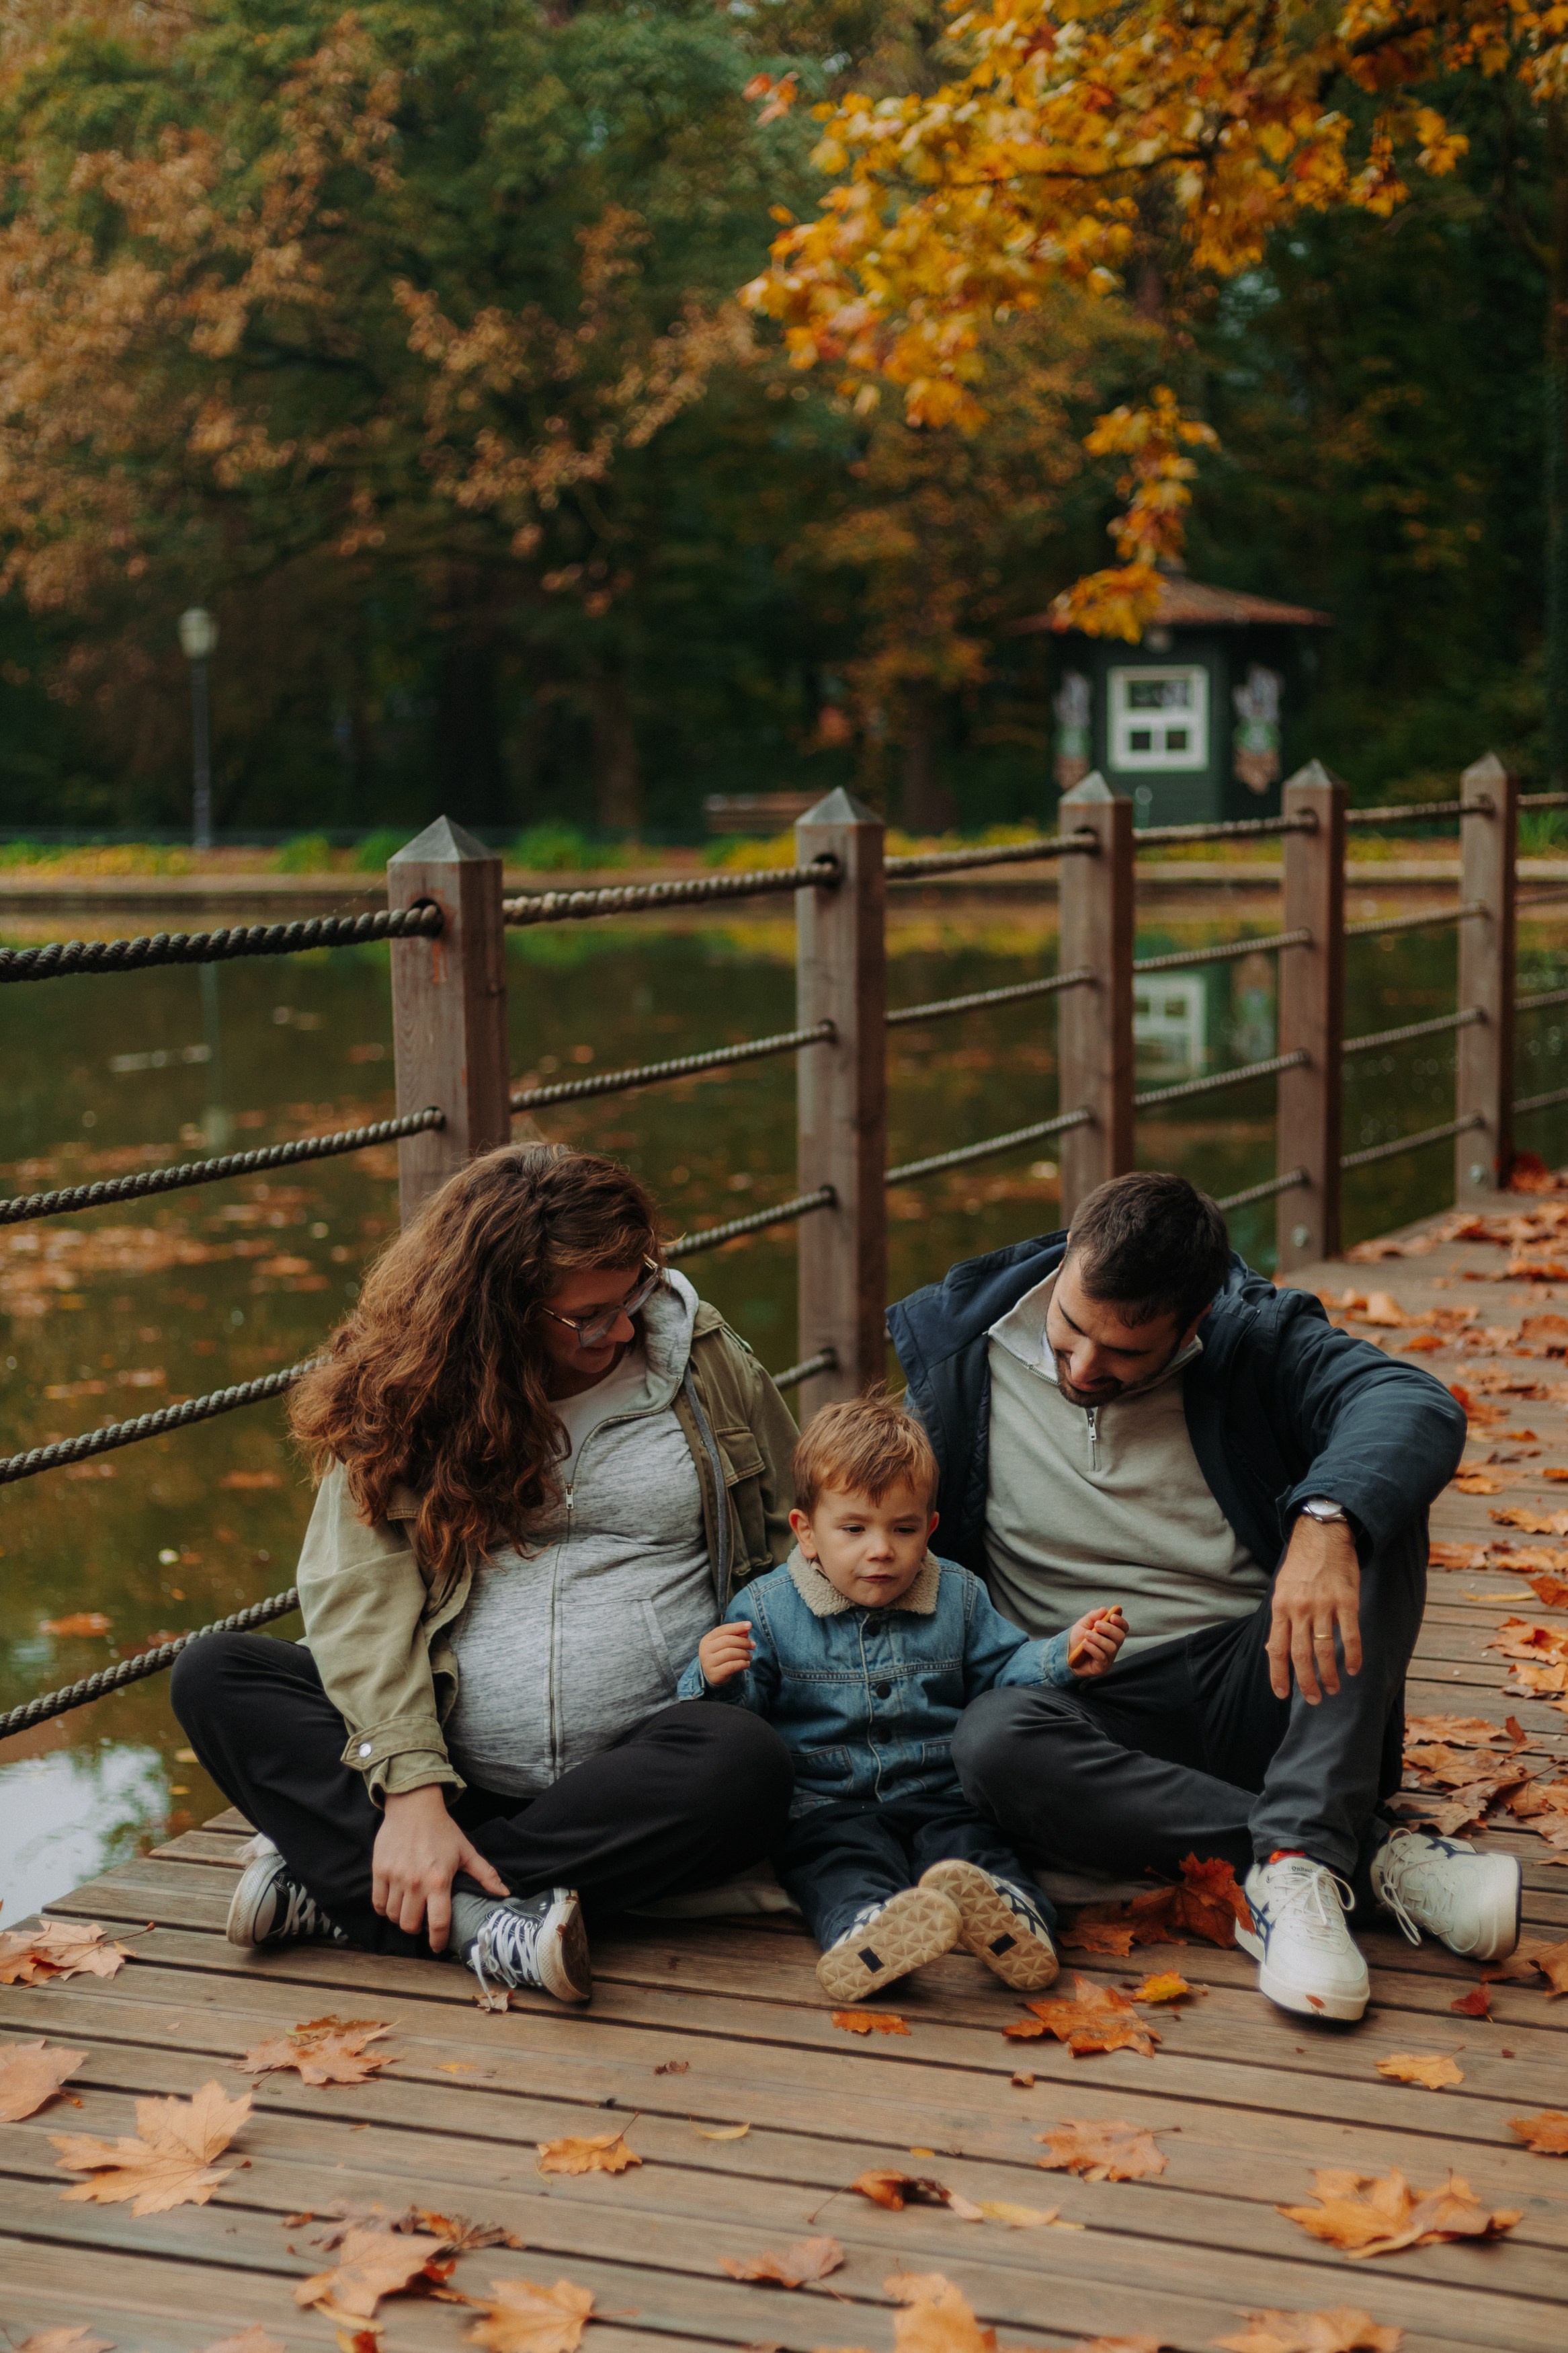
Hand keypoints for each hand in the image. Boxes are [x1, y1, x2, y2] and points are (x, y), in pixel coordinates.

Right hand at [372, 1784, 507, 1953]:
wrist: (413, 1807)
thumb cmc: (442, 1830)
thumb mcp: (466, 1851)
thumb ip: (485, 1875)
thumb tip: (504, 1894)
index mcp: (439, 1880)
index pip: (438, 1923)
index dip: (438, 1941)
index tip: (438, 1946)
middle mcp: (415, 1882)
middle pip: (410, 1925)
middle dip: (418, 1930)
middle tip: (423, 1922)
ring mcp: (394, 1877)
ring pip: (393, 1916)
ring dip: (401, 1918)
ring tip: (410, 1910)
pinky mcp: (379, 1871)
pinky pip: (378, 1903)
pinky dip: (384, 1908)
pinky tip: (394, 1902)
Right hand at [699, 1621, 754, 1686]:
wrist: (714, 1675)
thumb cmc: (722, 1655)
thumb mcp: (728, 1644)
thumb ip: (736, 1635)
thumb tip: (746, 1629)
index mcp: (707, 1639)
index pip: (723, 1629)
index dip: (737, 1626)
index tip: (750, 1625)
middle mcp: (705, 1650)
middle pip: (727, 1641)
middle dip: (743, 1642)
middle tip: (753, 1645)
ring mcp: (708, 1662)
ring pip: (730, 1653)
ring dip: (744, 1654)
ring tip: (750, 1656)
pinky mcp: (714, 1674)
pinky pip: (731, 1666)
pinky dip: (742, 1663)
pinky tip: (747, 1664)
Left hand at [1067, 1605, 1125, 1677]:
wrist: (1065, 1654)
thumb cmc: (1077, 1639)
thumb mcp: (1083, 1624)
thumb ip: (1093, 1616)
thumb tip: (1104, 1610)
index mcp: (1111, 1633)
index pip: (1123, 1627)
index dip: (1120, 1622)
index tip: (1112, 1616)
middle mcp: (1113, 1645)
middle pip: (1120, 1636)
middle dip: (1109, 1629)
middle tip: (1097, 1625)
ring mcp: (1109, 1657)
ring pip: (1111, 1647)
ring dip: (1099, 1639)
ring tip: (1087, 1635)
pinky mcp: (1102, 1667)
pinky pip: (1102, 1657)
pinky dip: (1093, 1648)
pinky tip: (1084, 1644)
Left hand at [1268, 1513, 1360, 1704]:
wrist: (1323, 1535)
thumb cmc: (1301, 1565)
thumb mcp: (1282, 1589)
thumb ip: (1280, 1619)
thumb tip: (1273, 1649)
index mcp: (1280, 1607)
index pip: (1276, 1649)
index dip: (1278, 1675)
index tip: (1282, 1694)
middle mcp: (1299, 1609)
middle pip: (1300, 1655)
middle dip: (1306, 1682)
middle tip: (1314, 1699)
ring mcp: (1323, 1606)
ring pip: (1324, 1650)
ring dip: (1329, 1674)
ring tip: (1333, 1688)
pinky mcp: (1346, 1601)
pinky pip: (1349, 1635)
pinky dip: (1353, 1656)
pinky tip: (1354, 1669)